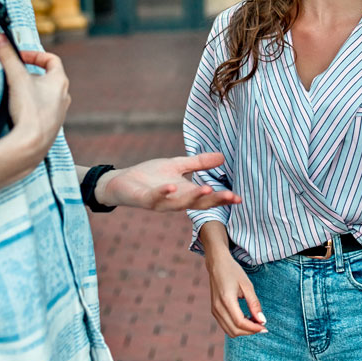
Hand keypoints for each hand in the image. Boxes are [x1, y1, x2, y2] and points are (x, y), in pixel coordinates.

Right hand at [0, 34, 69, 156]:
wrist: (32, 144)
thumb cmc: (29, 109)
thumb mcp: (16, 78)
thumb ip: (8, 57)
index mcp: (60, 81)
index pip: (52, 59)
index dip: (35, 55)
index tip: (20, 57)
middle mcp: (64, 96)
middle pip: (48, 77)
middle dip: (30, 73)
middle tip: (14, 75)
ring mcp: (59, 112)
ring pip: (45, 95)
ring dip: (31, 90)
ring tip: (14, 93)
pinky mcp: (51, 126)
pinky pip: (42, 111)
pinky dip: (32, 107)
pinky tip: (18, 112)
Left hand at [95, 153, 242, 210]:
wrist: (121, 182)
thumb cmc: (150, 175)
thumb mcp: (178, 165)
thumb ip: (199, 163)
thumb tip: (222, 157)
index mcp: (185, 193)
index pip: (207, 197)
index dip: (222, 198)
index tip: (240, 198)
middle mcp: (175, 201)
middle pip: (198, 203)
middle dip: (215, 200)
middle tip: (232, 197)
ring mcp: (160, 202)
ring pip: (180, 203)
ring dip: (193, 197)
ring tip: (208, 189)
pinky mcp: (145, 199)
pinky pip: (156, 198)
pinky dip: (164, 193)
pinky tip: (172, 186)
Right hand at [200, 225, 266, 337]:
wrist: (217, 263)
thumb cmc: (233, 271)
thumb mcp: (247, 285)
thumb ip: (254, 303)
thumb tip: (262, 320)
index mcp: (226, 300)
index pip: (240, 322)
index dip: (253, 328)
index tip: (264, 327)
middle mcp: (218, 308)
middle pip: (234, 330)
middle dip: (249, 332)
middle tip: (262, 326)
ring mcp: (214, 310)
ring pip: (229, 331)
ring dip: (243, 331)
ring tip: (254, 322)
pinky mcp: (214, 310)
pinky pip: (225, 325)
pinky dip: (236, 327)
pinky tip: (246, 318)